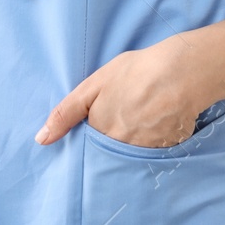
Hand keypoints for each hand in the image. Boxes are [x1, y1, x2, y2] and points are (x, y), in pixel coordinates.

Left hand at [34, 42, 205, 147]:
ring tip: (145, 115)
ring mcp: (143, 151)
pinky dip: (155, 138)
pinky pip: (154, 152)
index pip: (88, 145)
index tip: (104, 119)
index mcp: (99, 131)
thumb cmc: (137, 72)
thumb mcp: (94, 84)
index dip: (94, 132)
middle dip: (114, 138)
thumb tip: (41, 140)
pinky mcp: (166, 151)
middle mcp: (119, 147)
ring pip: (131, 153)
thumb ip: (65, 113)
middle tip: (128, 114)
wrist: (183, 72)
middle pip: (109, 152)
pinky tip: (160, 118)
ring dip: (135, 139)